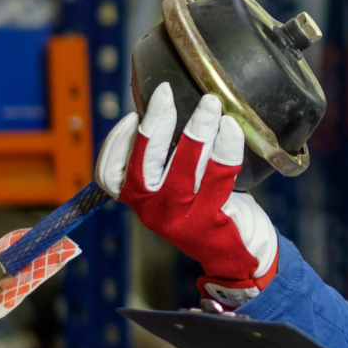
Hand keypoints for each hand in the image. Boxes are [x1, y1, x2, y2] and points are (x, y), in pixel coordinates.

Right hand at [99, 83, 278, 305]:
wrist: (237, 254)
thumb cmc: (205, 207)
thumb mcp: (175, 186)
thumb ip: (165, 157)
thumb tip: (163, 107)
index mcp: (137, 200)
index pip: (110, 172)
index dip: (118, 140)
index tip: (134, 114)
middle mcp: (153, 210)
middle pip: (144, 162)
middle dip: (156, 123)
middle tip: (166, 93)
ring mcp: (181, 216)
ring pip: (184, 166)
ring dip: (197, 129)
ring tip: (210, 103)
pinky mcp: (211, 218)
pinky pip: (218, 175)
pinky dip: (226, 147)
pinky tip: (232, 128)